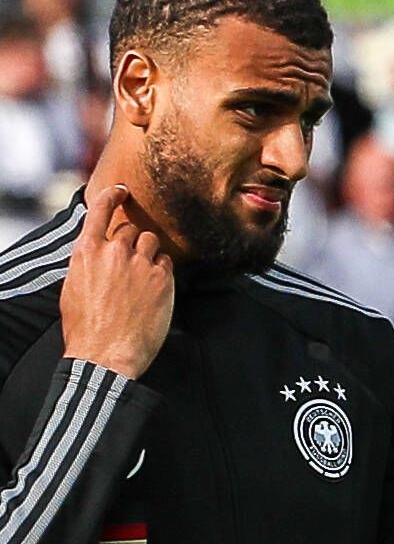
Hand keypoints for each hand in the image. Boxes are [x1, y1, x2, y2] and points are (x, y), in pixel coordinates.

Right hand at [60, 174, 174, 377]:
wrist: (105, 352)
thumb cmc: (85, 326)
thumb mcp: (74, 286)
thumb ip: (88, 262)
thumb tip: (97, 252)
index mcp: (86, 251)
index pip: (99, 210)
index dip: (112, 196)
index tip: (122, 191)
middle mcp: (114, 251)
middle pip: (130, 230)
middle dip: (132, 242)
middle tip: (130, 264)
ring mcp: (141, 264)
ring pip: (152, 242)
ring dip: (150, 253)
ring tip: (143, 276)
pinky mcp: (163, 279)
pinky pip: (168, 263)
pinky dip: (163, 270)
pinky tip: (155, 288)